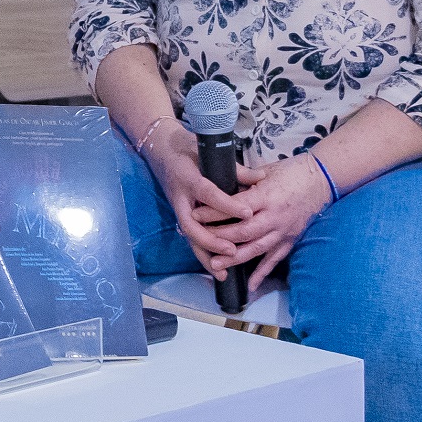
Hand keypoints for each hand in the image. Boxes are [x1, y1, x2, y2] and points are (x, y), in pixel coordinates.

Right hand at [143, 120, 255, 276]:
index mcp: (189, 178)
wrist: (160, 148)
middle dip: (212, 241)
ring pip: (190, 238)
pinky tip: (216, 269)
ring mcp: (179, 208)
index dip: (227, 204)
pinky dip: (203, 254)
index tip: (247, 213)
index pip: (209, 194)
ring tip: (224, 273)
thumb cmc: (186, 148)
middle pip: (192, 226)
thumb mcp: (207, 151)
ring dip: (206, 256)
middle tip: (232, 250)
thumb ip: (235, 168)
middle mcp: (181, 198)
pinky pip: (191, 238)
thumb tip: (261, 177)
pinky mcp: (182, 215)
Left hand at [193, 154, 330, 289]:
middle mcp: (275, 216)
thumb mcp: (263, 171)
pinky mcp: (290, 240)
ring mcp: (284, 231)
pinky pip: (275, 259)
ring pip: (257, 248)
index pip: (237, 207)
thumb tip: (217, 191)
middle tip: (200, 240)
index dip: (215, 212)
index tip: (196, 215)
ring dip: (235, 258)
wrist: (320, 180)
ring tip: (216, 265)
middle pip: (245, 231)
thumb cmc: (290, 172)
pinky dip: (262, 273)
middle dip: (220, 238)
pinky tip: (251, 285)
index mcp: (267, 196)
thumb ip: (242, 183)